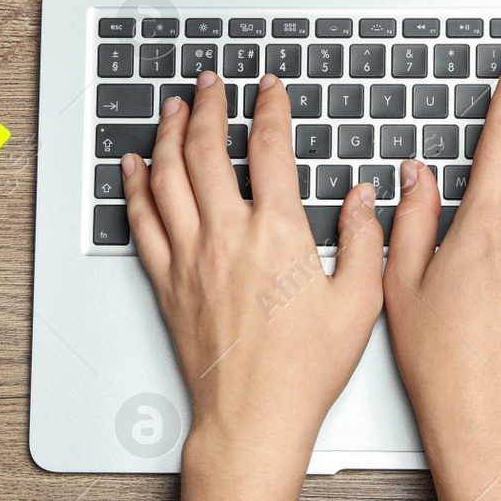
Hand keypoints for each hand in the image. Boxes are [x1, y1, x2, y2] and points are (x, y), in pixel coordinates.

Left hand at [121, 71, 384, 472]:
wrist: (254, 417)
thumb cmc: (305, 370)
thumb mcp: (361, 301)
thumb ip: (367, 240)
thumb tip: (365, 197)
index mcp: (278, 233)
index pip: (269, 147)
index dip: (270, 108)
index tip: (269, 88)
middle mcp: (227, 236)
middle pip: (206, 148)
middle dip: (209, 105)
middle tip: (212, 83)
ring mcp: (191, 257)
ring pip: (167, 175)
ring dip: (169, 132)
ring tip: (174, 107)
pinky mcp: (167, 282)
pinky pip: (141, 220)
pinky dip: (134, 185)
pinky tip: (134, 166)